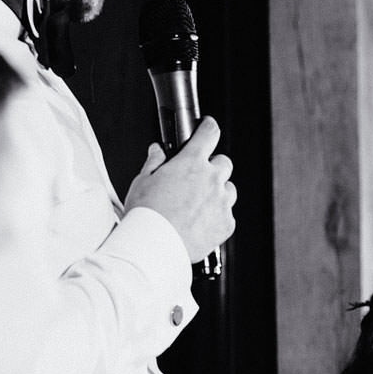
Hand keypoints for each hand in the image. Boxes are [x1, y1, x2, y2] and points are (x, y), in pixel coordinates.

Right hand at [123, 116, 236, 259]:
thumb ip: (154, 162)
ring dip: (218, 192)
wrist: (155, 246)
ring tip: (198, 205)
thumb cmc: (147, 215)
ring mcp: (222, 202)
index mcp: (191, 163)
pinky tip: (200, 223)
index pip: (209, 133)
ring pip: (229, 190)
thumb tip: (157, 151)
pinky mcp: (227, 223)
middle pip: (224, 163)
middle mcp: (212, 179)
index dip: (209, 127)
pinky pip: (228, 215)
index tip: (208, 127)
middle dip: (213, 167)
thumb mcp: (143, 181)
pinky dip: (218, 217)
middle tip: (197, 178)